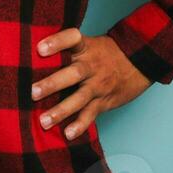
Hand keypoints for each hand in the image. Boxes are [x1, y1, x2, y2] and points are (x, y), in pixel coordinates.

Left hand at [31, 28, 150, 139]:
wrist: (140, 61)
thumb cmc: (106, 52)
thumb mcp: (90, 43)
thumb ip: (68, 49)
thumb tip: (34, 54)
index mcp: (86, 47)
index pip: (72, 39)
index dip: (57, 42)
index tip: (40, 48)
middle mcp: (92, 66)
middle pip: (73, 73)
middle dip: (53, 84)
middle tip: (32, 92)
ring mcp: (98, 85)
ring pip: (80, 98)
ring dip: (61, 110)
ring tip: (44, 121)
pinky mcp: (104, 101)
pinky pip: (91, 113)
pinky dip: (80, 125)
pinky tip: (68, 134)